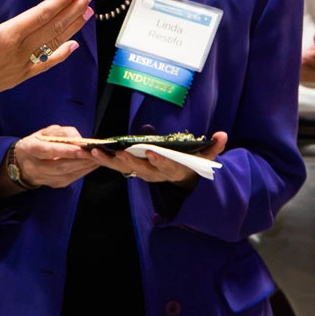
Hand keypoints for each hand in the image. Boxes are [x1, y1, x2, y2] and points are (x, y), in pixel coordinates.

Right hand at [0, 0, 94, 124]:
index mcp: (8, 36)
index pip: (41, 15)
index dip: (60, 1)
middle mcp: (20, 51)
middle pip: (53, 27)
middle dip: (74, 10)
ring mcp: (22, 65)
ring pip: (54, 44)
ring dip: (72, 28)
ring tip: (88, 13)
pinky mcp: (19, 76)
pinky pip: (45, 65)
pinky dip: (60, 55)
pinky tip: (73, 47)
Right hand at [12, 125, 101, 188]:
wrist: (22, 163)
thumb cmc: (37, 143)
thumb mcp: (45, 132)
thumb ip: (62, 133)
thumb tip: (79, 139)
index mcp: (30, 149)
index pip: (48, 151)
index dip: (66, 151)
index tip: (82, 148)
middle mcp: (35, 166)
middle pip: (60, 166)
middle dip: (80, 160)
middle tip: (96, 154)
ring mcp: (44, 178)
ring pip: (67, 174)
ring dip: (84, 167)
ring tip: (98, 159)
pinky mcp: (53, 184)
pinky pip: (70, 179)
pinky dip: (83, 172)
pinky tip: (92, 165)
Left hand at [87, 131, 228, 185]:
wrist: (183, 180)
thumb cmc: (193, 164)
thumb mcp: (206, 157)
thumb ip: (214, 147)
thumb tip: (223, 135)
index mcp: (173, 170)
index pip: (167, 166)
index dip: (160, 160)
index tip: (153, 153)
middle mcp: (156, 174)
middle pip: (141, 170)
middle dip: (130, 163)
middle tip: (119, 154)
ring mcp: (143, 173)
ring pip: (125, 169)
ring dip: (110, 162)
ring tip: (96, 153)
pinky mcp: (132, 170)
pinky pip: (117, 166)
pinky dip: (105, 160)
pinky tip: (91, 152)